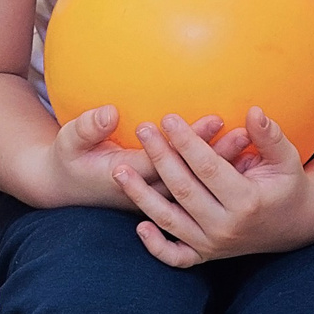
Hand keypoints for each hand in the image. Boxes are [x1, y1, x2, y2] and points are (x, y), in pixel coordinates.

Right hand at [39, 104, 244, 208]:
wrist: (64, 187)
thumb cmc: (66, 159)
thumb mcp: (68, 141)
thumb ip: (88, 127)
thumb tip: (111, 114)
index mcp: (127, 177)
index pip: (170, 161)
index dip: (194, 144)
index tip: (217, 120)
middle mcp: (146, 193)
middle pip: (191, 177)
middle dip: (218, 155)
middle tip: (246, 131)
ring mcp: (154, 199)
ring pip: (198, 188)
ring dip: (220, 169)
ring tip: (249, 147)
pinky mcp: (159, 198)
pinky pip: (195, 195)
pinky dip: (215, 183)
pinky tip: (236, 165)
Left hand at [116, 108, 313, 265]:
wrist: (294, 226)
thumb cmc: (288, 185)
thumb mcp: (287, 160)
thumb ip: (270, 137)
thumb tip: (255, 112)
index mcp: (247, 202)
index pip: (208, 168)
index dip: (186, 142)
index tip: (168, 118)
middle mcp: (227, 227)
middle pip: (183, 190)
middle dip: (160, 158)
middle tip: (143, 129)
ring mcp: (213, 245)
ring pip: (170, 221)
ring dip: (141, 196)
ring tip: (118, 170)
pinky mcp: (205, 255)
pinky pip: (176, 257)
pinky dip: (156, 247)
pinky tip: (138, 226)